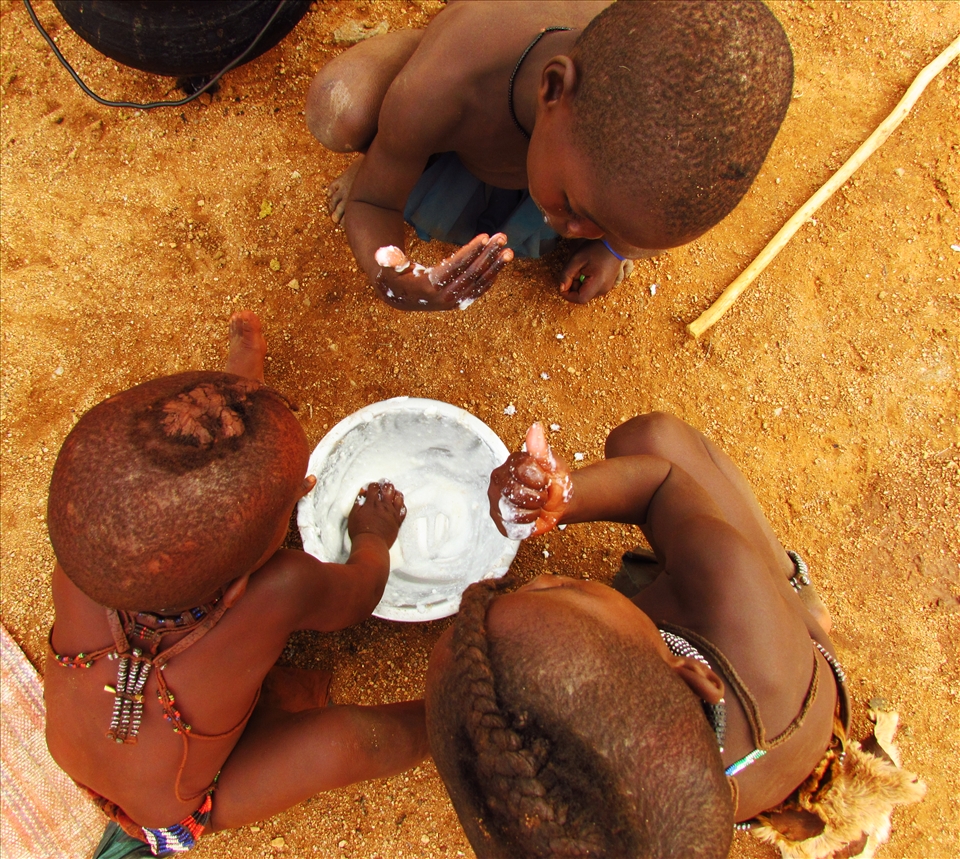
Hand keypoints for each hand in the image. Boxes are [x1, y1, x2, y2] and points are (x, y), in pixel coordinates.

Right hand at [348, 482, 406, 547]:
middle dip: (386, 485)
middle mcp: (383, 506)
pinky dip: (402, 505)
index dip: (373, 485)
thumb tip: (363, 492)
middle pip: (388, 489)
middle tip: (384, 485)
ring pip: (398, 497)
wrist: (371, 544)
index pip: (374, 487)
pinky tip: (399, 505)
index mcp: (372, 503)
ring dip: (396, 493)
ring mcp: (392, 513)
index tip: (373, 487)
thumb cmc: (360, 531)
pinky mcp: (398, 521)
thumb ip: (358, 502)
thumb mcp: (353, 515)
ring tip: (393, 493)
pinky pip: (403, 510)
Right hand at [373, 233, 512, 310]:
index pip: (456, 267)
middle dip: (488, 255)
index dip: (471, 252)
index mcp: (429, 287)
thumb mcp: (386, 267)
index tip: (485, 237)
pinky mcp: (459, 301)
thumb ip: (387, 259)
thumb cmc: (392, 276)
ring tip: (507, 249)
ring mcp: (454, 301)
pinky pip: (479, 289)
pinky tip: (500, 263)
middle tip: (502, 237)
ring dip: (495, 265)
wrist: (397, 298)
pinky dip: (491, 276)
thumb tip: (383, 253)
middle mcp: (445, 297)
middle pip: (472, 274)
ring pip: (479, 283)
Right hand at [488, 423, 572, 539]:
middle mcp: (498, 482)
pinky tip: (530, 516)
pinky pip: (514, 527)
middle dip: (537, 497)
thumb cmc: (554, 481)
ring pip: (514, 511)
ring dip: (534, 511)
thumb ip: (541, 448)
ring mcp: (496, 502)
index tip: (544, 479)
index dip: (539, 479)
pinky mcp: (500, 522)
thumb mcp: (552, 464)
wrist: (559, 503)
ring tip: (535, 505)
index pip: (521, 470)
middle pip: (515, 493)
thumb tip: (535, 428)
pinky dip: (529, 524)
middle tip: (541, 493)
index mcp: (510, 464)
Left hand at [558, 240, 633, 303]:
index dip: (568, 295)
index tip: (563, 285)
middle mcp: (604, 289)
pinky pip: (593, 288)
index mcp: (598, 284)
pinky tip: (587, 271)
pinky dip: (586, 283)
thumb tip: (561, 288)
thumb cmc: (596, 248)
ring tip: (581, 269)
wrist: (615, 242)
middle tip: (574, 272)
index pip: (580, 299)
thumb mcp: (577, 259)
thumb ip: (566, 275)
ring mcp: (607, 287)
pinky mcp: (608, 284)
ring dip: (580, 284)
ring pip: (587, 292)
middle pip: (583, 296)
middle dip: (574, 287)